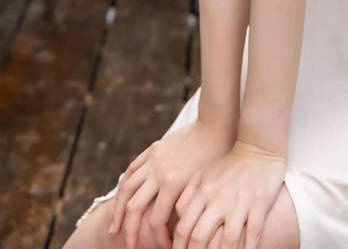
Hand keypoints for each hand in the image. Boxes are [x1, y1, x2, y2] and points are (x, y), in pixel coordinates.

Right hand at [109, 119, 235, 248]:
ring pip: (126, 189)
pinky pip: (132, 169)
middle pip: (134, 209)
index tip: (166, 247)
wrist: (215, 126)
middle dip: (130, 231)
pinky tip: (122, 198)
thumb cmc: (217, 157)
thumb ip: (187, 206)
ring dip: (118, 211)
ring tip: (115, 227)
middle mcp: (158, 172)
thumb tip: (179, 231)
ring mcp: (153, 160)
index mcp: (172, 183)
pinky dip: (124, 186)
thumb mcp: (204, 185)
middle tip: (129, 247)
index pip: (156, 222)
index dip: (159, 239)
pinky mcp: (152, 150)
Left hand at [172, 139, 285, 248]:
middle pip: (200, 237)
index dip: (178, 248)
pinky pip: (253, 235)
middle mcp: (218, 198)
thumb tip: (177, 224)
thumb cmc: (229, 165)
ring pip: (227, 242)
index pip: (183, 227)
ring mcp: (240, 202)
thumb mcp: (203, 175)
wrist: (258, 147)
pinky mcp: (260, 204)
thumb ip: (188, 197)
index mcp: (202, 191)